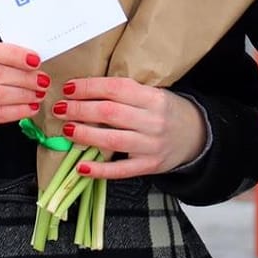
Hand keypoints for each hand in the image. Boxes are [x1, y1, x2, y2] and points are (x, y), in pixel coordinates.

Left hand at [53, 78, 206, 179]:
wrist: (196, 135)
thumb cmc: (167, 112)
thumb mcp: (154, 94)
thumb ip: (126, 94)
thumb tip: (85, 91)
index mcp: (153, 98)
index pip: (116, 89)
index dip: (89, 87)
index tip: (69, 87)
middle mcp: (153, 121)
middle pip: (110, 113)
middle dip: (80, 109)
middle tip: (61, 107)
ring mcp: (151, 146)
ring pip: (112, 140)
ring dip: (85, 134)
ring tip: (67, 129)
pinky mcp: (148, 166)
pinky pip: (120, 170)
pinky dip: (100, 170)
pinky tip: (82, 167)